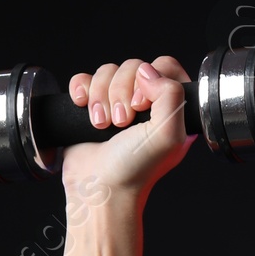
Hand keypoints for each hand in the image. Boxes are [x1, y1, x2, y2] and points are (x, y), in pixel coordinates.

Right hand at [61, 53, 192, 202]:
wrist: (99, 188)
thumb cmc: (135, 170)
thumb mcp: (168, 135)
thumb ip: (172, 95)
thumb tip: (147, 71)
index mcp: (172, 111)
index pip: (166, 67)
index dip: (152, 78)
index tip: (142, 105)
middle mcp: (147, 105)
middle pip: (134, 67)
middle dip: (122, 93)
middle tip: (122, 123)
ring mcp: (118, 104)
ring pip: (108, 71)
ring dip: (101, 97)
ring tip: (102, 125)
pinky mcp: (92, 106)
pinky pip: (85, 79)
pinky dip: (82, 91)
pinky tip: (83, 109)